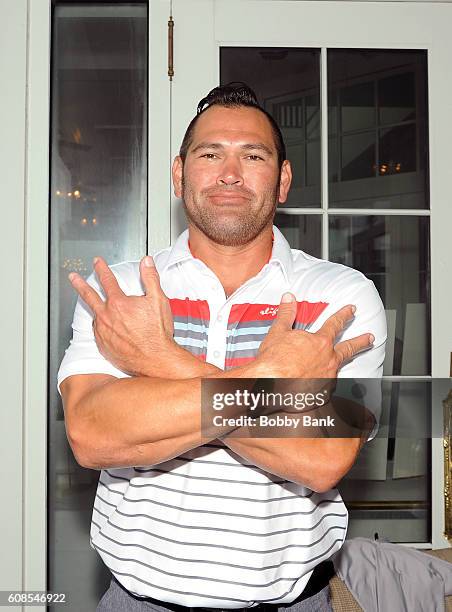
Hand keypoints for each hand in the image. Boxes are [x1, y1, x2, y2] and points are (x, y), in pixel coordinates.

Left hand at [68, 256, 213, 378]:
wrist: (155, 360)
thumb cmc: (157, 333)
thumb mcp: (158, 300)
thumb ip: (151, 278)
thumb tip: (146, 262)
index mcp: (118, 303)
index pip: (107, 280)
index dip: (101, 269)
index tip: (97, 262)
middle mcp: (107, 317)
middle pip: (89, 296)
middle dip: (80, 284)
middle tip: (73, 277)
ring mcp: (103, 333)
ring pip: (96, 317)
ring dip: (96, 310)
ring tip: (100, 309)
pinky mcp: (103, 347)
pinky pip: (99, 333)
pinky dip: (102, 328)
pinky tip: (109, 329)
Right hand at [255, 293, 373, 379]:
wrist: (272, 385)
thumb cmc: (275, 361)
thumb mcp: (278, 332)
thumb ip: (286, 314)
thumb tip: (289, 298)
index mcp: (320, 342)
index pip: (335, 324)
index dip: (344, 315)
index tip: (351, 310)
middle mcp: (328, 359)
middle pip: (349, 347)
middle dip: (360, 341)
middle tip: (369, 338)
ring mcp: (327, 377)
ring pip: (341, 367)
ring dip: (348, 363)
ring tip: (354, 360)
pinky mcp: (323, 392)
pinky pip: (330, 384)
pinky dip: (330, 380)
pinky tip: (327, 380)